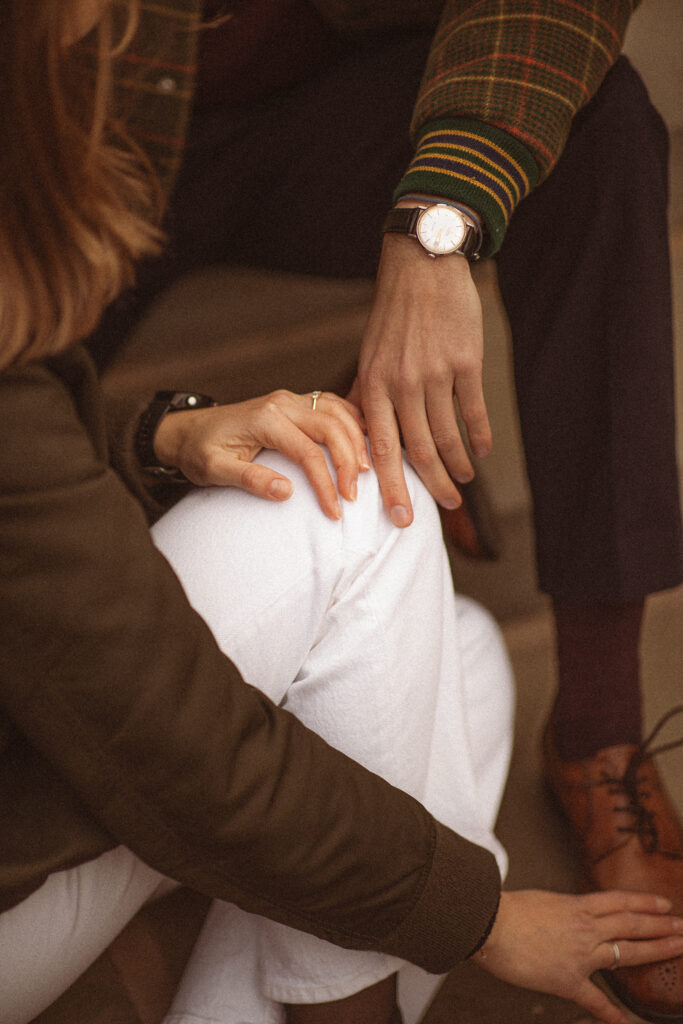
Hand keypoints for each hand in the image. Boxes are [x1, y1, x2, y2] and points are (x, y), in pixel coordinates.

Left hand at [153, 390, 369, 520]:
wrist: (186, 429)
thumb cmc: (198, 451)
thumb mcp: (213, 470)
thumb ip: (249, 479)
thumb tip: (285, 492)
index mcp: (265, 419)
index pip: (308, 452)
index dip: (325, 483)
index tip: (334, 510)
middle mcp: (282, 403)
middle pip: (331, 427)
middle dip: (348, 461)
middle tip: (354, 495)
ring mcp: (290, 399)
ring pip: (337, 411)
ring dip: (356, 439)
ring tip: (367, 470)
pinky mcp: (294, 403)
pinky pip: (332, 405)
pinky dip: (352, 421)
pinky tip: (363, 441)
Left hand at [351, 214, 489, 527]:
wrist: (423, 266)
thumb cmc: (393, 316)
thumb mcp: (369, 355)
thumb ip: (364, 396)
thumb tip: (355, 434)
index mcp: (374, 385)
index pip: (381, 448)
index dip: (392, 487)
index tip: (400, 518)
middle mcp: (403, 383)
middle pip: (420, 450)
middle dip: (433, 486)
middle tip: (446, 507)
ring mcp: (435, 373)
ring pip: (449, 435)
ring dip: (459, 465)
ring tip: (466, 481)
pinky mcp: (465, 361)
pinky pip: (474, 410)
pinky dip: (480, 436)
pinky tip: (482, 451)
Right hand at [474, 890, 682, 1023]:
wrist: (490, 924)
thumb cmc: (505, 911)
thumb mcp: (540, 901)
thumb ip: (559, 911)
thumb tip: (565, 917)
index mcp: (575, 906)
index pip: (618, 901)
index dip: (643, 902)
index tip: (663, 904)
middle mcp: (584, 927)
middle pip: (631, 924)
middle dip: (660, 926)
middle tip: (682, 926)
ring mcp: (580, 953)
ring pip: (625, 951)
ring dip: (655, 950)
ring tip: (677, 948)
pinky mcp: (567, 979)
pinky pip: (596, 1000)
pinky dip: (612, 1014)